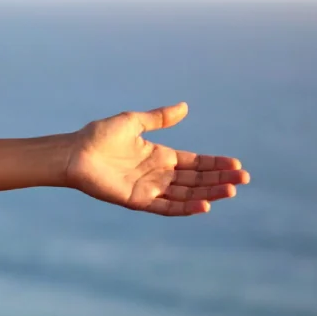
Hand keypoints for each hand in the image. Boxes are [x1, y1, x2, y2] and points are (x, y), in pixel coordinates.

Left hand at [65, 103, 248, 215]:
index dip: (215, 164)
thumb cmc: (98, 136)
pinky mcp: (137, 201)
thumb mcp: (133, 122)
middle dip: (219, 179)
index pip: (194, 163)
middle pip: (195, 180)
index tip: (236, 163)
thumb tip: (185, 107)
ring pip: (186, 195)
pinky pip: (166, 207)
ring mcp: (148, 189)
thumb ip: (159, 118)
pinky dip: (185, 208)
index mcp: (159, 156)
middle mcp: (157, 174)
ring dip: (209, 194)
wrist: (72, 152)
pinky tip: (205, 206)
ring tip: (231, 190)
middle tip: (243, 178)